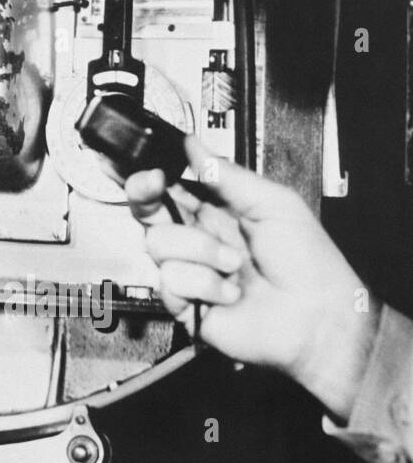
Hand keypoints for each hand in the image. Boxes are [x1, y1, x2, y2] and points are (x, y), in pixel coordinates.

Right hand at [124, 135, 378, 418]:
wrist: (316, 318)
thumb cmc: (309, 263)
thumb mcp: (274, 203)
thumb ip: (228, 175)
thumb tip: (193, 145)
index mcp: (217, 211)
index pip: (170, 187)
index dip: (151, 176)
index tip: (152, 171)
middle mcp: (198, 239)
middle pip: (148, 211)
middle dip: (145, 194)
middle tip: (153, 188)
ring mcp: (190, 270)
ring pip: (158, 244)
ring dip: (200, 251)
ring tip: (233, 264)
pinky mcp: (185, 302)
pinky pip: (170, 282)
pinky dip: (204, 285)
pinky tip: (229, 292)